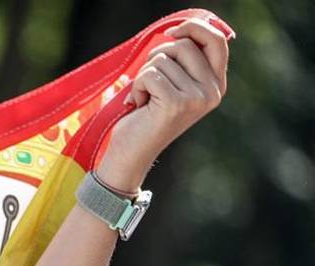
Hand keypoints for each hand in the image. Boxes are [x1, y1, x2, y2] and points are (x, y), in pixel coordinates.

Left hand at [97, 18, 229, 191]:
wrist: (132, 154)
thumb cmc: (146, 117)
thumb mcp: (172, 85)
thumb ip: (183, 61)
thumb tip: (180, 30)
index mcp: (216, 85)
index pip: (217, 41)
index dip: (195, 28)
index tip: (172, 32)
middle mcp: (212, 92)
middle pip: (185, 45)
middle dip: (158, 55)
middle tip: (148, 80)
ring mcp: (196, 98)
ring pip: (164, 59)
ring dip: (144, 75)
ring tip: (145, 97)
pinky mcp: (176, 104)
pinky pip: (149, 74)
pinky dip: (136, 86)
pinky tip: (138, 104)